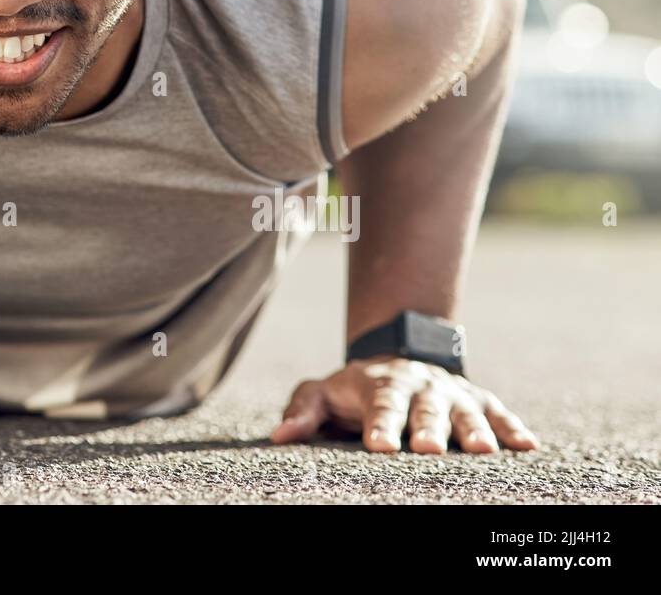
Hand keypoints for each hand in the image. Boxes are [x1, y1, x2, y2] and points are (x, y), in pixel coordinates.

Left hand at [269, 354, 539, 453]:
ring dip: (474, 430)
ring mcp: (451, 393)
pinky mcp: (479, 401)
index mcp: (380, 386)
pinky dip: (512, 428)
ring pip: (463, 411)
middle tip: (429, 449)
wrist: (396, 357)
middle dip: (427, 428)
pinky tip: (528, 446)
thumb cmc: (354, 389)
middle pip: (423, 409)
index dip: (380, 426)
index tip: (379, 448)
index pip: (379, 406)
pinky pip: (498, 413)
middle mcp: (419, 387)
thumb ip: (304, 411)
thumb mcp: (323, 392)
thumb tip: (279, 436)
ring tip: (483, 452)